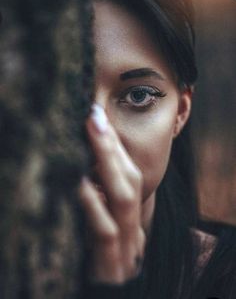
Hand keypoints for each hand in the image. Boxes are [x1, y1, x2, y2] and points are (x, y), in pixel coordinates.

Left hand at [79, 104, 145, 283]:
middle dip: (113, 147)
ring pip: (124, 199)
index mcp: (130, 222)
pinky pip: (106, 231)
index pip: (129, 177)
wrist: (101, 297)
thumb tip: (84, 170)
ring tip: (94, 133)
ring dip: (109, 163)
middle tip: (95, 116)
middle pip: (130, 180)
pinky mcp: (111, 267)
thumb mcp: (98, 230)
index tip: (100, 120)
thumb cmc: (93, 265)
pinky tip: (81, 182)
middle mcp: (133, 232)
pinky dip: (94, 204)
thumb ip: (97, 205)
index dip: (116, 148)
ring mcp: (125, 250)